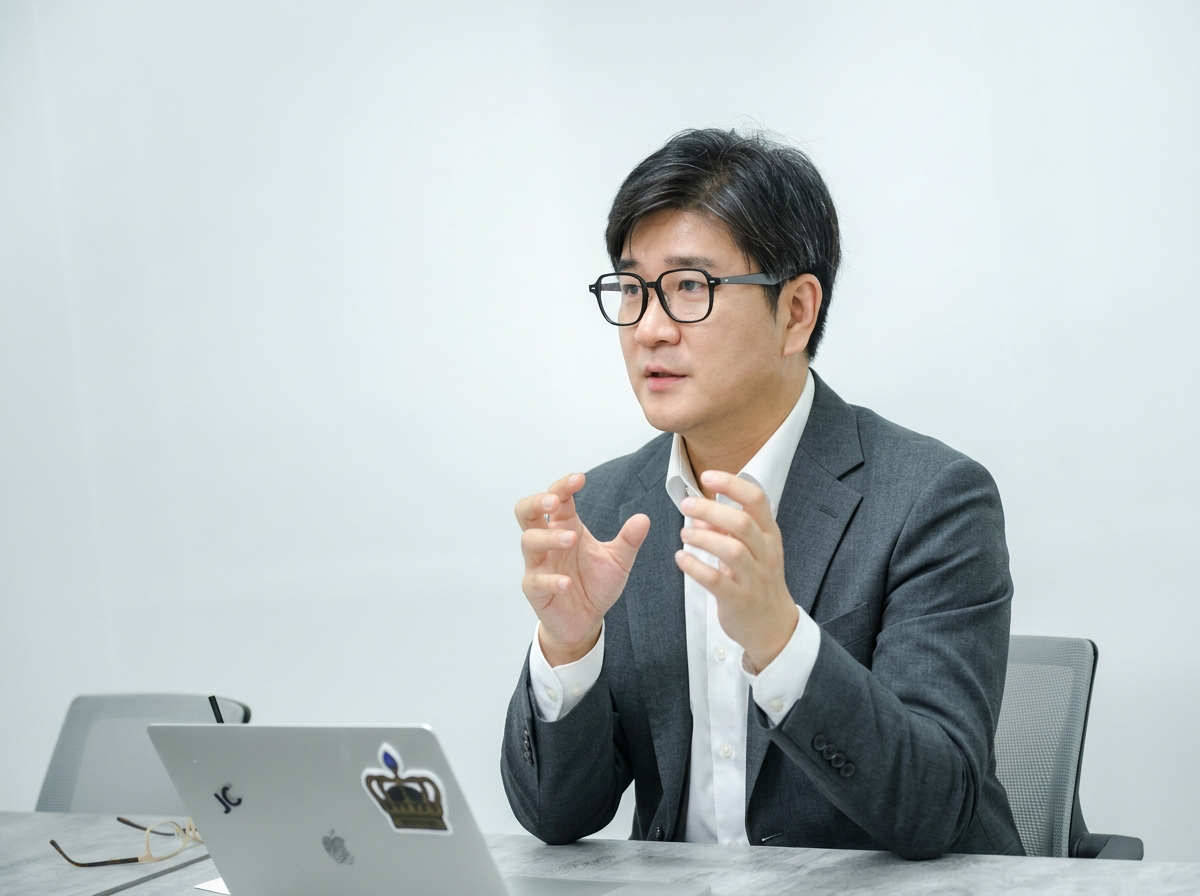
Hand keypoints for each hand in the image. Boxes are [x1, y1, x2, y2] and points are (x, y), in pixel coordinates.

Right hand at [516, 473, 649, 665]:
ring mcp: (538, 565)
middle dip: (536, 502)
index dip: (564, 486)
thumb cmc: (595, 585)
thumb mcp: (618, 561)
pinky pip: (536, 580)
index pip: (558, 499)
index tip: (580, 479)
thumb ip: (628, 540)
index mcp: (566, 528)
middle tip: (555, 501)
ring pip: (529, 542)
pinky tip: (567, 582)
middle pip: (526, 512)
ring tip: (572, 540)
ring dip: (549, 538)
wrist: (586, 621)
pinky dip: (551, 580)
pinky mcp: (535, 589)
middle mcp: (548, 542)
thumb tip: (643, 518)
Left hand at [675, 470, 797, 671]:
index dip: (731, 485)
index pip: (757, 500)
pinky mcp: (739, 600)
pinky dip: (696, 567)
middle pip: (742, 523)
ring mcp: (754, 578)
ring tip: (684, 534)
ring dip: (704, 539)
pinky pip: (717, 581)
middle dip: (711, 510)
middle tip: (686, 505)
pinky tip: (681, 559)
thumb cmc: (758, 581)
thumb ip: (726, 530)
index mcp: (769, 535)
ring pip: (732, 551)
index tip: (707, 477)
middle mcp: (765, 553)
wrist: (774, 627)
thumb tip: (699, 514)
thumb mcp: (751, 551)